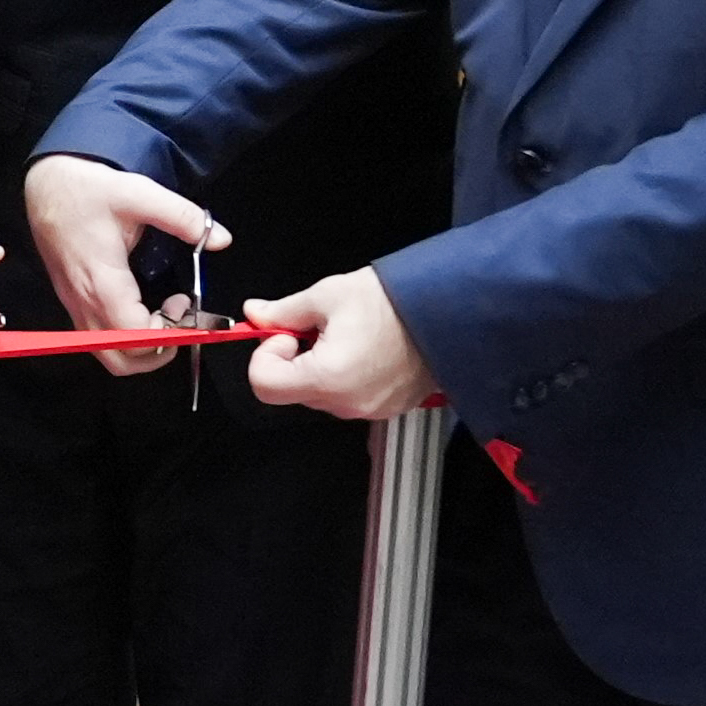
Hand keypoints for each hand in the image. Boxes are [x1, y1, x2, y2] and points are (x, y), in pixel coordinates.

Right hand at [21, 153, 227, 371]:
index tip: (185, 306)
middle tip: (179, 320)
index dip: (167, 334)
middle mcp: (84, 301)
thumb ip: (182, 217)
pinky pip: (99, 339)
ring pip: (107, 354)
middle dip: (157, 352)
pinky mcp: (73, 301)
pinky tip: (144, 305)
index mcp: (101, 280)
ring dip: (142, 347)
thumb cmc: (87, 189)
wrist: (45, 184)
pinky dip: (126, 337)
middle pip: (120, 360)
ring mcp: (75, 304)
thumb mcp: (139, 193)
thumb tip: (221, 239)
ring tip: (164, 314)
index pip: (134, 336)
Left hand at [239, 265, 429, 419]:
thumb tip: (254, 314)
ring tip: (345, 335)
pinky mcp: (388, 408)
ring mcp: (370, 409)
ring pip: (320, 393)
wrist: (451, 311)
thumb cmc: (394, 301)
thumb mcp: (328, 296)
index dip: (265, 356)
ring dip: (319, 366)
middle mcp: (347, 403)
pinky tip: (363, 348)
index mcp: (327, 378)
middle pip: (293, 389)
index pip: (264, 385)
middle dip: (294, 358)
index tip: (283, 334)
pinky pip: (348, 396)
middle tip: (315, 328)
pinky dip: (344, 375)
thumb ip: (283, 311)